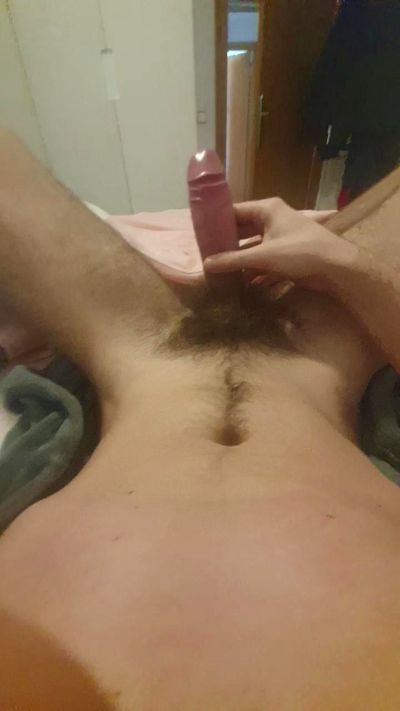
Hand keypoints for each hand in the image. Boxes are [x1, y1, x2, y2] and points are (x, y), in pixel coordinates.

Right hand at [205, 198, 356, 291]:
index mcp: (267, 210)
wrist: (337, 268)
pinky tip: (240, 284)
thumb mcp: (263, 256)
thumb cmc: (300, 252)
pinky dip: (253, 271)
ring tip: (219, 272)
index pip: (234, 211)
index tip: (199, 234)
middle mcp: (273, 220)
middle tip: (206, 257)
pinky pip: (264, 261)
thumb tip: (205, 265)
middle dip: (227, 245)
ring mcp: (281, 238)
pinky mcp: (288, 256)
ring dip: (239, 260)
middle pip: (243, 230)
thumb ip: (233, 260)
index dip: (217, 222)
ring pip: (253, 248)